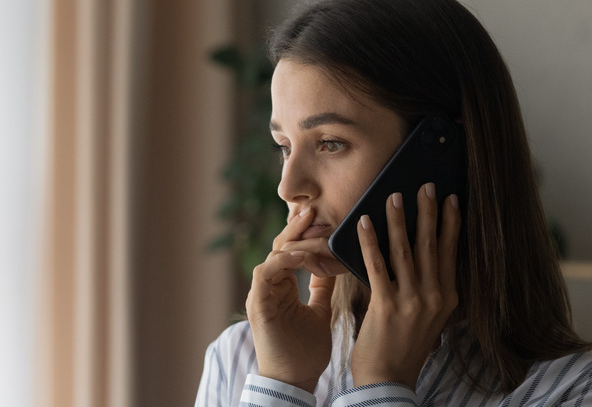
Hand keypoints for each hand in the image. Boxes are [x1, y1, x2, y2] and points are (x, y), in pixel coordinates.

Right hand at [245, 208, 338, 392]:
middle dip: (297, 227)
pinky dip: (283, 261)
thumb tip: (334, 264)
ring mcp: (261, 294)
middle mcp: (269, 286)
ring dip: (294, 242)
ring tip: (314, 230)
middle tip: (314, 209)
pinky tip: (303, 256)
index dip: (305, 233)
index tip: (324, 217)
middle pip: (280, 246)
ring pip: (273, 254)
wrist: (295, 381)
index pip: (291, 249)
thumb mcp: (320, 310)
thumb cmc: (306, 351)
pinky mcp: (258, 304)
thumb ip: (322, 287)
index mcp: (282, 285)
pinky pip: (265, 272)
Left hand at [350, 183, 460, 388]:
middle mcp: (434, 297)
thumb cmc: (405, 348)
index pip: (451, 252)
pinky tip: (364, 222)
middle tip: (426, 185)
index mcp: (447, 298)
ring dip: (399, 220)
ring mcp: (411, 301)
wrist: (388, 380)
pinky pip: (377, 264)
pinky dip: (370, 241)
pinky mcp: (386, 305)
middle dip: (429, 212)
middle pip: (431, 245)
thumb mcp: (430, 318)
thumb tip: (424, 257)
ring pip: (405, 250)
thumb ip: (430, 289)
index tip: (452, 199)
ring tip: (394, 196)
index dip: (451, 223)